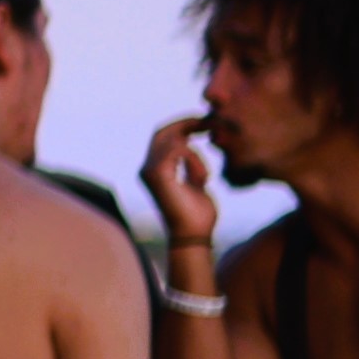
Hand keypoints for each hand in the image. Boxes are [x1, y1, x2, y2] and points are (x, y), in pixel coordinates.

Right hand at [140, 114, 220, 256]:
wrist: (194, 237)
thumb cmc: (198, 215)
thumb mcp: (196, 183)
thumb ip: (191, 167)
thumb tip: (193, 150)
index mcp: (154, 169)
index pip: (163, 136)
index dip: (183, 125)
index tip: (206, 123)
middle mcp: (146, 168)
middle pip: (162, 132)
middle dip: (187, 123)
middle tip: (211, 122)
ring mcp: (149, 171)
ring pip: (170, 139)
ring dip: (195, 146)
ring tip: (211, 153)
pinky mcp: (158, 175)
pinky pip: (178, 150)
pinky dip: (195, 159)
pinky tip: (204, 178)